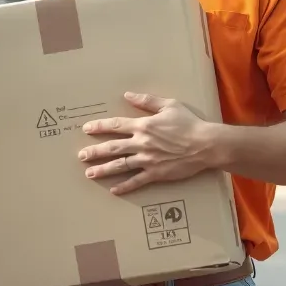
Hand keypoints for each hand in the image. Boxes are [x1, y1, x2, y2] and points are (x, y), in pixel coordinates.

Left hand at [78, 92, 213, 194]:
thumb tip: (127, 95)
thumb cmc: (189, 122)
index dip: (99, 127)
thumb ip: (147, 100)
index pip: (116, 126)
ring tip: (89, 173)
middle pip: (113, 148)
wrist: (204, 144)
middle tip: (81, 155)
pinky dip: (124, 186)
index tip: (87, 128)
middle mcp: (142, 143)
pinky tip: (113, 190)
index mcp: (144, 126)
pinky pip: (136, 181)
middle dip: (95, 151)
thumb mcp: (169, 105)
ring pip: (120, 166)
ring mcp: (148, 160)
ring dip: (103, 170)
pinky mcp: (156, 174)